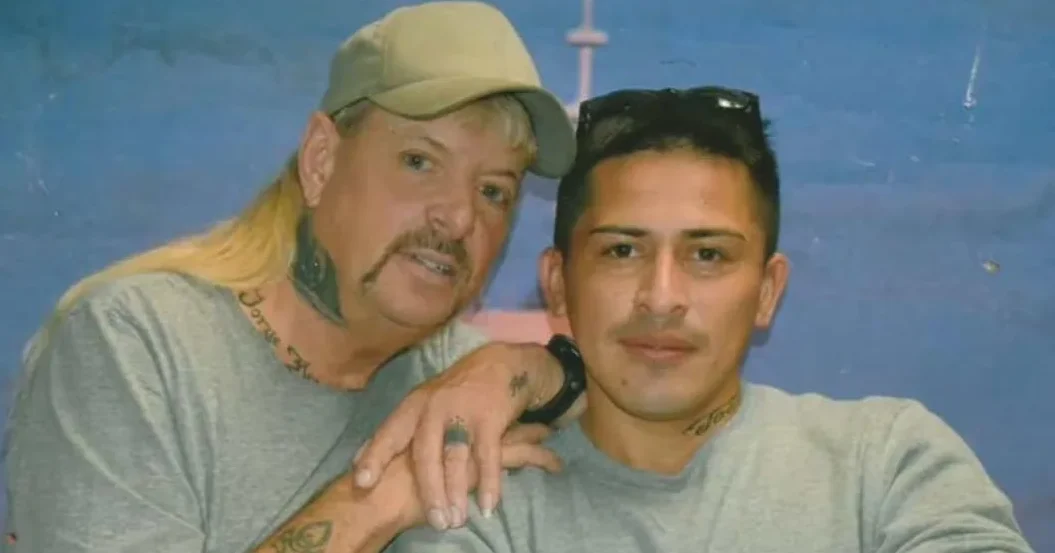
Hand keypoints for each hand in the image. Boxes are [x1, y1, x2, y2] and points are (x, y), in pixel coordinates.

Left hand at [351, 342, 563, 528]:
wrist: (501, 365)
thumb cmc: (456, 392)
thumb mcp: (422, 403)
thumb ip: (396, 431)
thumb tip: (358, 458)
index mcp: (413, 406)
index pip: (389, 433)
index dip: (375, 457)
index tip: (362, 482)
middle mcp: (434, 408)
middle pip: (425, 453)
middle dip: (429, 490)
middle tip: (434, 522)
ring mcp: (462, 412)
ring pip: (455, 458)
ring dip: (456, 492)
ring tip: (456, 520)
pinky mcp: (489, 417)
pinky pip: (487, 455)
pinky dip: (488, 481)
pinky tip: (487, 504)